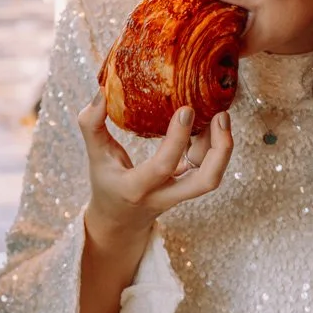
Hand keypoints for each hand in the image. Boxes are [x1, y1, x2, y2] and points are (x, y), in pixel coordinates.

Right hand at [79, 99, 233, 256]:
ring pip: (212, 176)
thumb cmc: (107, 184)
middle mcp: (163, 195)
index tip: (186, 109)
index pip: (163, 166)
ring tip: (219, 116)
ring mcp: (180, 194)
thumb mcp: (95, 156)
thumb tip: (100, 93)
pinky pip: (206, 168)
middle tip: (221, 116)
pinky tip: (208, 125)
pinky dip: (212, 146)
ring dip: (221, 146)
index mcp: (136, 188)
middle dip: (221, 149)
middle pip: (205, 181)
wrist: (119, 220)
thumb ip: (91, 126)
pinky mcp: (188, 187)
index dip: (177, 138)